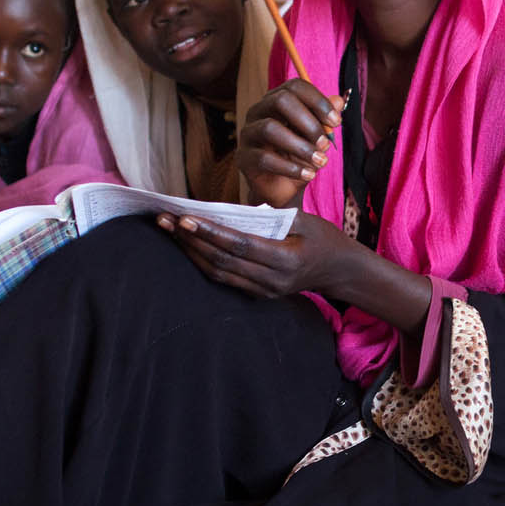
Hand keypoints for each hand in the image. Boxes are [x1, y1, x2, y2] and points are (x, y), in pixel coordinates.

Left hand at [160, 209, 359, 299]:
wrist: (338, 271)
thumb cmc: (322, 238)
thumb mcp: (304, 220)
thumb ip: (270, 216)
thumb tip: (230, 211)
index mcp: (285, 259)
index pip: (239, 245)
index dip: (209, 233)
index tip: (185, 218)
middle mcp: (272, 280)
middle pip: (222, 261)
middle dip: (191, 240)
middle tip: (165, 220)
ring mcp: (264, 291)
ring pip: (218, 273)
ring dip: (191, 252)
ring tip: (169, 231)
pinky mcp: (258, 294)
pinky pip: (224, 279)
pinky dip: (203, 262)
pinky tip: (187, 245)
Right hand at [238, 79, 343, 208]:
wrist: (282, 188)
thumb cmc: (299, 156)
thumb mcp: (316, 137)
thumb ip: (325, 120)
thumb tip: (339, 101)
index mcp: (276, 100)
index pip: (295, 86)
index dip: (318, 101)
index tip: (336, 122)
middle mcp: (258, 111)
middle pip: (280, 100)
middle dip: (308, 122)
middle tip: (326, 143)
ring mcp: (248, 133)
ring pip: (270, 128)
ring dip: (301, 146)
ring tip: (320, 161)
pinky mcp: (243, 157)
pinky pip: (264, 158)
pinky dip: (291, 168)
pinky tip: (308, 175)